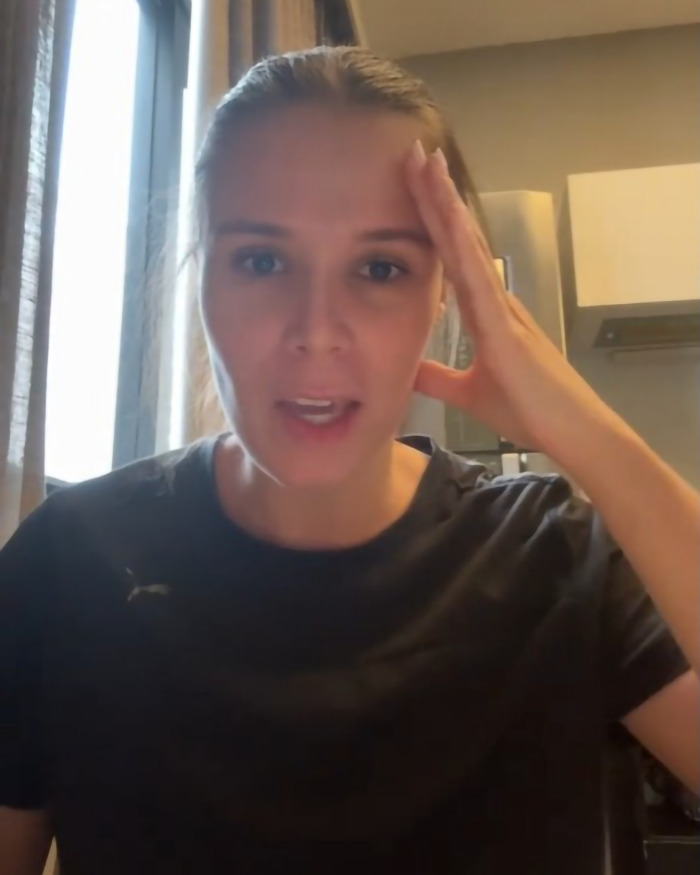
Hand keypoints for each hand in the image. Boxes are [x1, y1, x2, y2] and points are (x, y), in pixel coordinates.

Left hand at [405, 139, 624, 460]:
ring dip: (446, 206)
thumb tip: (409, 366)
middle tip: (416, 153)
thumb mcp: (469, 392)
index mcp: (487, 312)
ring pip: (468, 247)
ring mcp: (502, 307)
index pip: (453, 256)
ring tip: (427, 165)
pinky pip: (477, 278)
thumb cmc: (529, 410)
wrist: (569, 432)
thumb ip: (439, 377)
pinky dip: (462, 244)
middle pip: (460, 239)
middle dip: (437, 197)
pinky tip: (448, 216)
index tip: (416, 185)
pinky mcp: (504, 326)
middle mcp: (495, 299)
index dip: (435, 220)